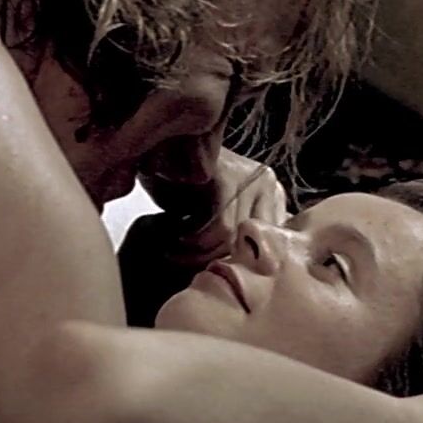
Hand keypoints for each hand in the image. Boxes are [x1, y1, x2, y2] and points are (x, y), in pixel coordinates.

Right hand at [138, 151, 287, 266]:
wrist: (153, 148)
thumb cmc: (178, 184)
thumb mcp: (211, 213)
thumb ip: (232, 235)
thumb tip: (240, 274)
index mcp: (269, 193)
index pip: (269, 245)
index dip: (236, 264)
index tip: (206, 270)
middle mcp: (266, 181)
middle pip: (253, 245)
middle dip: (215, 261)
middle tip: (185, 265)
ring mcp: (250, 176)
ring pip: (236, 240)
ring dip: (200, 255)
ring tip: (175, 253)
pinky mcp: (228, 176)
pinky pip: (221, 228)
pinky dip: (196, 243)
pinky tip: (176, 240)